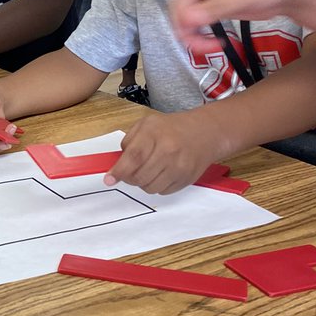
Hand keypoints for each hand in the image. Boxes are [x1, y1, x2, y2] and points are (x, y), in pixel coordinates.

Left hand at [105, 108, 222, 194]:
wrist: (205, 132)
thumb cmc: (172, 128)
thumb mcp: (147, 124)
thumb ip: (129, 141)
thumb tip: (118, 163)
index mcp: (154, 134)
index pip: (133, 157)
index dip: (119, 171)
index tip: (109, 179)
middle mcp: (168, 151)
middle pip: (139, 177)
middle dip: (129, 178)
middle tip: (130, 171)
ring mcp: (179, 167)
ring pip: (150, 188)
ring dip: (143, 183)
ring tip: (149, 169)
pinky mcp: (186, 179)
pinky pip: (163, 192)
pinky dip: (157, 185)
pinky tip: (162, 172)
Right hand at [172, 0, 315, 41]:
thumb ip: (215, 8)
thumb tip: (187, 20)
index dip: (184, 20)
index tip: (196, 40)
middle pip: (180, 7)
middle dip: (187, 30)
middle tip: (204, 48)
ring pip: (185, 16)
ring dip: (192, 34)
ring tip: (210, 47)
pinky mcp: (211, 3)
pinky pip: (196, 20)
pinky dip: (199, 33)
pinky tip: (212, 41)